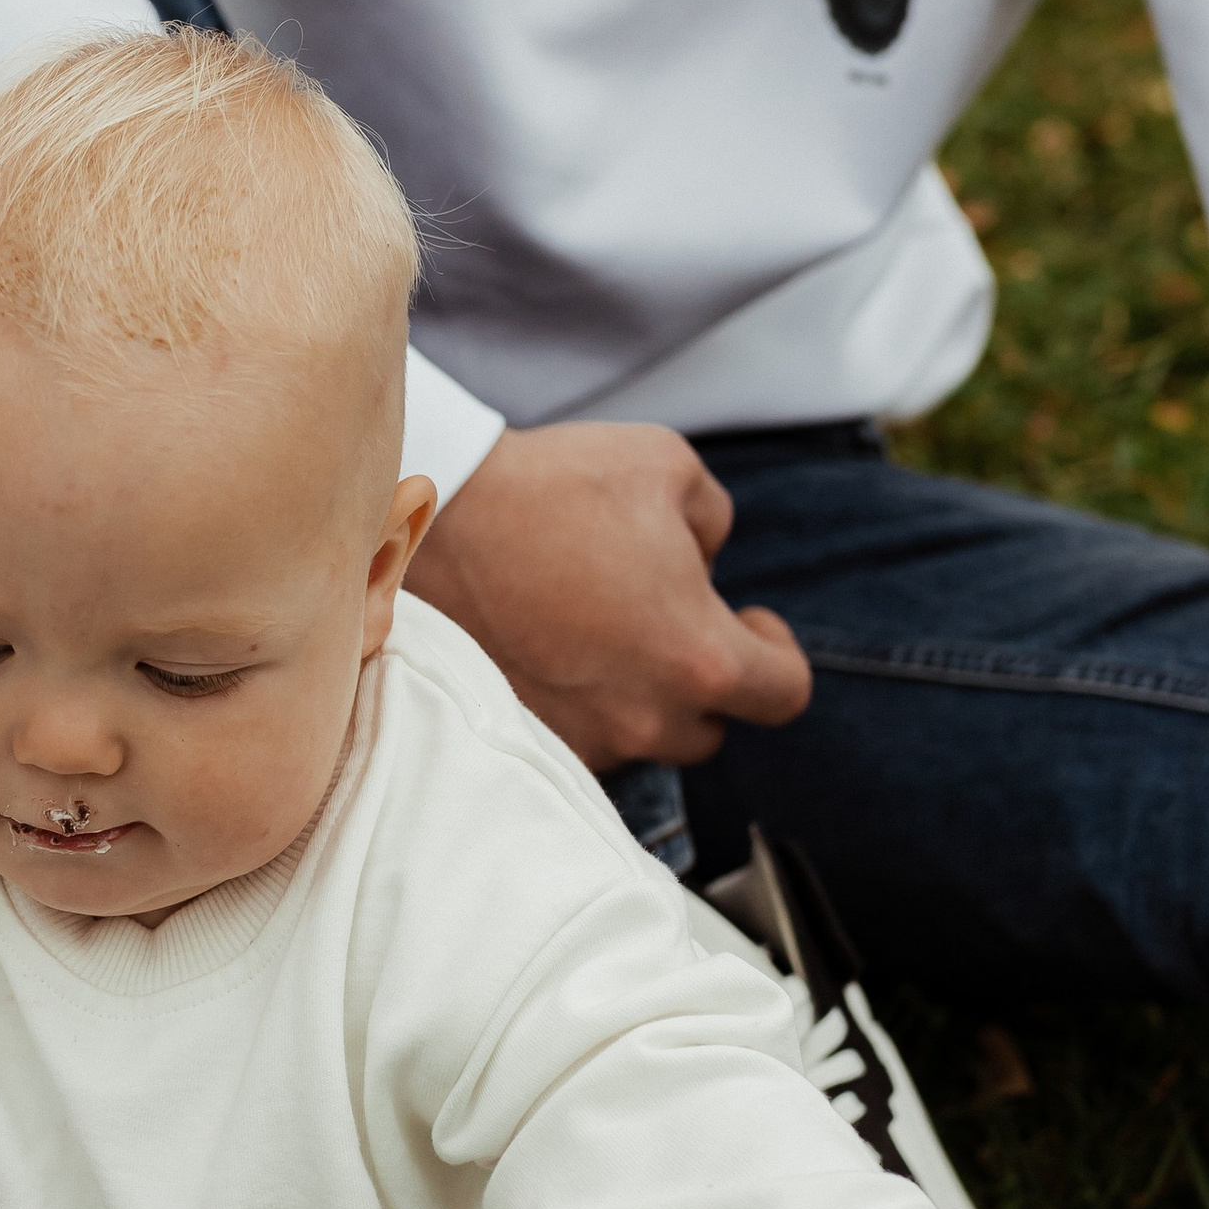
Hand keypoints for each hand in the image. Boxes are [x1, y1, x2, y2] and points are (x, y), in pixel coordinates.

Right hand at [406, 421, 812, 770]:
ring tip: (601, 627)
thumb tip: (704, 557)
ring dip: (640, 693)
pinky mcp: (529, 741)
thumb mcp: (668, 467)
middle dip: (704, 676)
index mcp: (700, 658)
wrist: (424, 527)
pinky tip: (550, 645)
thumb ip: (714, 519)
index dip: (780, 653)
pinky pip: (579, 736)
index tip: (751, 621)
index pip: (784, 695)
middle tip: (670, 617)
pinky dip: (579, 701)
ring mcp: (583, 740)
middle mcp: (646, 718)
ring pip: (642, 737)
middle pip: (711, 728)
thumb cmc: (550, 491)